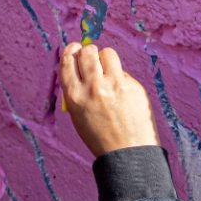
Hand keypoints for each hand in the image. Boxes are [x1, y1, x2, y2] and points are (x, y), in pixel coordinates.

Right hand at [60, 43, 159, 157]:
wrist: (127, 152)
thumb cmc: (100, 135)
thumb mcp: (78, 115)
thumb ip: (76, 90)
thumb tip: (79, 66)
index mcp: (75, 95)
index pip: (68, 61)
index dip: (70, 50)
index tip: (74, 48)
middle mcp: (93, 87)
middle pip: (87, 52)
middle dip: (88, 52)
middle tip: (92, 57)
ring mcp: (115, 85)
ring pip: (108, 53)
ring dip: (105, 58)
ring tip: (107, 69)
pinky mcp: (133, 86)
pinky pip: (123, 72)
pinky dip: (120, 77)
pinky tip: (121, 92)